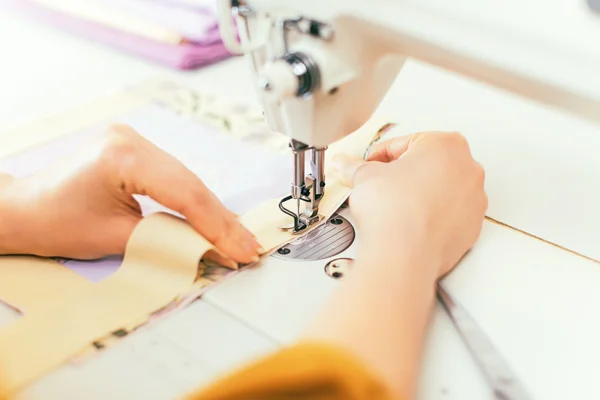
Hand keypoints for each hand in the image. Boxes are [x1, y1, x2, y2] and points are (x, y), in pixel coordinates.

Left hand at [0, 125, 260, 263]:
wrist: (24, 210)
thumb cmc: (57, 224)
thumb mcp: (119, 238)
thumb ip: (172, 242)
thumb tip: (215, 251)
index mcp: (124, 154)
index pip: (186, 193)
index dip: (218, 226)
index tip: (241, 250)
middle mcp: (132, 139)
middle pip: (192, 184)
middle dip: (222, 220)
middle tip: (248, 247)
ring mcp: (135, 141)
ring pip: (189, 180)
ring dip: (213, 212)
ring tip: (238, 239)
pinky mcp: (137, 150)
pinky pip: (176, 177)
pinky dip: (195, 202)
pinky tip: (215, 219)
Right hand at [332, 130, 486, 278]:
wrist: (404, 253)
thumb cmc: (394, 209)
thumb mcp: (364, 176)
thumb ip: (353, 166)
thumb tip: (344, 164)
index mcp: (446, 144)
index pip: (405, 143)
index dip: (380, 155)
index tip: (368, 165)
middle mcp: (468, 169)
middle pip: (428, 164)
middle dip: (404, 173)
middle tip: (381, 184)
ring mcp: (475, 200)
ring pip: (441, 190)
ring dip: (419, 194)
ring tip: (395, 205)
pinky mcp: (472, 227)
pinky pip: (449, 214)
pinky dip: (432, 216)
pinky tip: (410, 223)